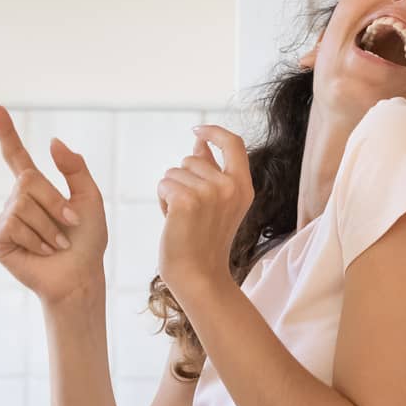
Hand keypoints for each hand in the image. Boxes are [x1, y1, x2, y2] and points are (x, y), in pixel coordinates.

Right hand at [0, 105, 107, 305]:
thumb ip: (75, 168)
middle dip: (55, 202)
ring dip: (49, 226)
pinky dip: (36, 239)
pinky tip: (41, 252)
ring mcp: (4, 220)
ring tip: (57, 243)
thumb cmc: (88, 241)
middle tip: (70, 226)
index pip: (16, 157)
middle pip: (28, 181)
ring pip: (22, 205)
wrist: (80, 276)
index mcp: (36, 190)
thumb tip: (51, 141)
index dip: (7, 133)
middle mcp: (16, 201)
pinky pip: (13, 225)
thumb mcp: (89, 198)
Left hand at [156, 125, 252, 304]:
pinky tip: (171, 219)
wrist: (199, 275)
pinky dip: (162, 200)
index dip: (214, 131)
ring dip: (171, 191)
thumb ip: (211, 169)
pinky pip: (164, 183)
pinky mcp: (187, 200)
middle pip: (191, 158)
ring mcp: (210, 192)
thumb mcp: (217, 202)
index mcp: (243, 186)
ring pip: (174, 171)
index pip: (234, 143)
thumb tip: (200, 140)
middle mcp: (230, 186)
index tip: (198, 131)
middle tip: (191, 211)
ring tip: (182, 217)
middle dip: (183, 179)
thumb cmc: (204, 240)